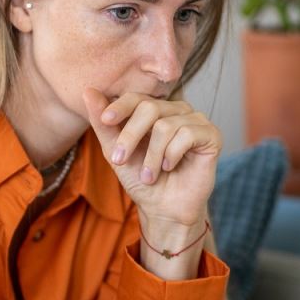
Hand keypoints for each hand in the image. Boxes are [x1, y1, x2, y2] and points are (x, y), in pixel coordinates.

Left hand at [81, 87, 221, 226]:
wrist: (163, 208)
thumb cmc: (140, 179)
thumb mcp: (115, 152)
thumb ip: (103, 124)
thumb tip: (88, 90)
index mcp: (154, 110)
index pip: (136, 97)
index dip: (120, 106)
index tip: (105, 120)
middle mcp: (176, 110)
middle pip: (149, 107)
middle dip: (130, 136)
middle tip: (119, 161)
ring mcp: (195, 120)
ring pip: (166, 125)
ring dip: (151, 156)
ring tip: (149, 175)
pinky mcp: (211, 135)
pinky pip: (187, 134)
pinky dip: (172, 155)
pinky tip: (170, 167)